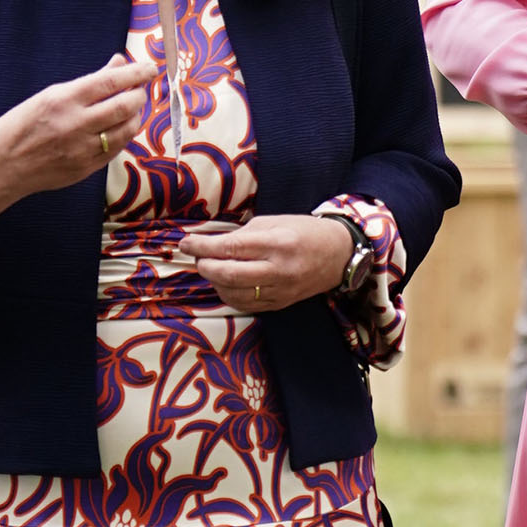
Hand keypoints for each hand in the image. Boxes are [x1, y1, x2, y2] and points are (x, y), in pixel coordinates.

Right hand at [0, 52, 156, 252]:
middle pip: (125, 106)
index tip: (150, 68)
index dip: (136, 73)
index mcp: (63, 100)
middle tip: (141, 89)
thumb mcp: (50, 96)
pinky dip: (124, 135)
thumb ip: (89, 82)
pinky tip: (120, 127)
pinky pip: (117, 149)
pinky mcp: (86, 168)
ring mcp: (82, 149)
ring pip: (127, 130)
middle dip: (139, 95)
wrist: (1, 165)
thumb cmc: (23, 124)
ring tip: (132, 107)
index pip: (110, 82)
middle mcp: (75, 124)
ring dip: (136, 116)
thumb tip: (120, 63)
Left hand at [179, 215, 356, 312]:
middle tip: (198, 257)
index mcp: (277, 243)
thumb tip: (212, 243)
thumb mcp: (274, 222)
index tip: (186, 243)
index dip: (202, 246)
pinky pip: (246, 305)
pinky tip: (227, 283)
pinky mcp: (281, 303)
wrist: (340, 254)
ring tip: (213, 269)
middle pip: (228, 274)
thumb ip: (243, 234)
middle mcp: (279, 269)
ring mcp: (281, 290)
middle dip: (204, 266)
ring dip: (215, 282)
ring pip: (234, 294)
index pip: (230, 247)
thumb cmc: (305, 232)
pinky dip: (229, 294)